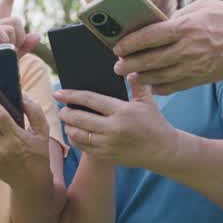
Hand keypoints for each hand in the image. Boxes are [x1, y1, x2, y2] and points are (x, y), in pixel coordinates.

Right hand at [0, 0, 41, 53]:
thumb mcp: (13, 58)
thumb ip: (25, 46)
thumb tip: (37, 35)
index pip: (5, 6)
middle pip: (17, 20)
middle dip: (20, 36)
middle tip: (10, 50)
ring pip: (11, 27)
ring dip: (13, 42)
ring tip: (1, 53)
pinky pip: (2, 33)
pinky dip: (4, 43)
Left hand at [53, 88, 184, 170]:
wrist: (163, 151)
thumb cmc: (155, 123)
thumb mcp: (147, 101)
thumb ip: (136, 84)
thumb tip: (127, 66)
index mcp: (122, 111)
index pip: (90, 100)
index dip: (71, 96)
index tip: (58, 93)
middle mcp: (113, 128)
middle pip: (80, 118)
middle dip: (66, 113)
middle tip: (61, 109)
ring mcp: (109, 144)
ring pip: (79, 135)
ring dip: (69, 127)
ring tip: (67, 121)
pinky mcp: (107, 156)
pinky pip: (84, 148)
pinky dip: (76, 140)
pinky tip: (75, 133)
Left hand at [112, 0, 222, 94]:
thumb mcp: (204, 7)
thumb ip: (180, 16)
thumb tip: (161, 23)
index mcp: (185, 27)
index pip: (148, 37)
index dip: (129, 43)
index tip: (118, 47)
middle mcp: (186, 49)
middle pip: (149, 60)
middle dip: (129, 64)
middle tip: (118, 66)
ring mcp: (194, 67)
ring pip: (159, 76)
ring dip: (142, 77)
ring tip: (132, 75)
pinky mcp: (202, 79)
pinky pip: (175, 86)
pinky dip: (161, 87)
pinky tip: (153, 85)